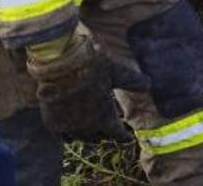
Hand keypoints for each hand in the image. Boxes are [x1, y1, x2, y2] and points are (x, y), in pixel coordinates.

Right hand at [26, 32, 149, 141]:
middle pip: (99, 137)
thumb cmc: (93, 67)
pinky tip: (72, 131)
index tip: (127, 137)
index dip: (123, 136)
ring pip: (81, 138)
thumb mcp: (118, 72)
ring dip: (88, 135)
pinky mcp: (53, 123)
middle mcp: (88, 127)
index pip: (118, 135)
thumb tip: (149, 84)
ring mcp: (69, 127)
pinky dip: (69, 134)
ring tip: (92, 132)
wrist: (60, 65)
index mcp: (106, 119)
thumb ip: (134, 81)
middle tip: (109, 131)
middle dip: (105, 135)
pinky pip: (64, 136)